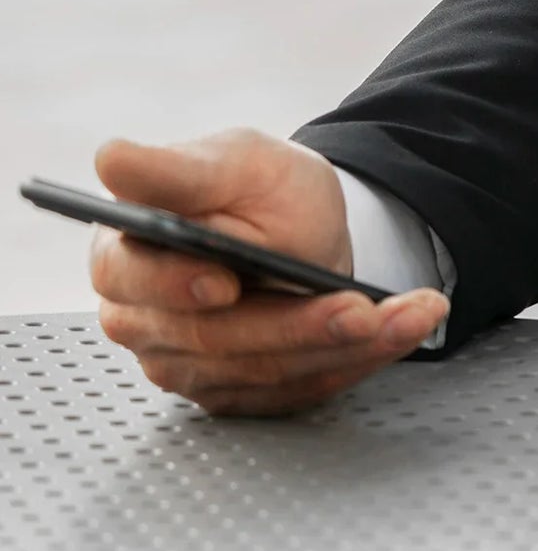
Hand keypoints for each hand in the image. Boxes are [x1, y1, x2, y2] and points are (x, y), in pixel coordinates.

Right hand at [90, 128, 448, 415]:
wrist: (305, 223)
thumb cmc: (257, 189)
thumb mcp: (233, 162)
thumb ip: (177, 172)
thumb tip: (112, 159)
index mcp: (125, 258)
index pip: (137, 283)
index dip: (177, 286)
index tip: (223, 282)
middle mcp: (147, 322)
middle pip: (216, 340)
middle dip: (297, 325)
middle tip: (361, 308)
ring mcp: (190, 365)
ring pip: (269, 370)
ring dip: (349, 345)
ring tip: (411, 314)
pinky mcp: (240, 391)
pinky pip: (302, 387)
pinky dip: (363, 359)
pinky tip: (404, 329)